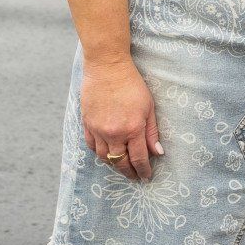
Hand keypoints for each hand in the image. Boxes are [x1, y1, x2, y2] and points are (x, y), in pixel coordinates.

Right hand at [81, 57, 163, 181]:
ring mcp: (98, 130)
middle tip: (134, 176)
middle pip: (120, 162)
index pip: (138, 158)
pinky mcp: (87, 124)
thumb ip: (151, 131)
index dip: (143, 170)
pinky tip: (106, 153)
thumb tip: (157, 152)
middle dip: (129, 172)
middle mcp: (114, 133)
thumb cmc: (131, 84)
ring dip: (114, 165)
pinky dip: (99, 153)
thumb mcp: (148, 106)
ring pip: (104, 157)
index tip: (146, 177)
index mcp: (132, 129)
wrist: (107, 68)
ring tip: (121, 166)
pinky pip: (91, 146)